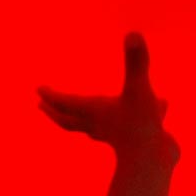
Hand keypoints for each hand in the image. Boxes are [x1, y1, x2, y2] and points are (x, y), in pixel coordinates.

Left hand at [38, 34, 178, 163]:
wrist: (156, 162)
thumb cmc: (142, 126)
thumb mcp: (139, 89)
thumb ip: (135, 62)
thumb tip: (132, 34)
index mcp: (94, 112)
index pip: (65, 103)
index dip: (51, 95)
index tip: (38, 90)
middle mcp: (99, 124)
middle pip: (70, 119)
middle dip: (56, 112)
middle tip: (43, 106)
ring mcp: (115, 135)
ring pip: (96, 126)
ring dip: (84, 120)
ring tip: (81, 114)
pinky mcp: (133, 143)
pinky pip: (128, 128)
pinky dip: (133, 119)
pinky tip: (158, 107)